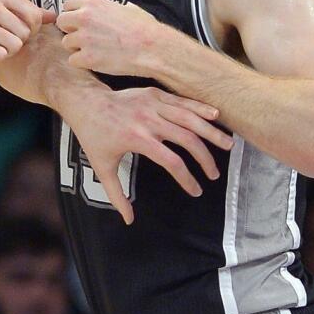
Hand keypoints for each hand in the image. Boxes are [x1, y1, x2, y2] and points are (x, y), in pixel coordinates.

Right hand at [0, 0, 53, 62]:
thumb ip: (26, 10)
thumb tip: (55, 17)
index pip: (35, 17)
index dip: (33, 29)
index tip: (21, 31)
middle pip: (26, 33)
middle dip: (19, 40)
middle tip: (5, 39)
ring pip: (15, 45)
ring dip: (9, 49)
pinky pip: (0, 54)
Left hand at [57, 0, 166, 76]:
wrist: (153, 48)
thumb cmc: (144, 28)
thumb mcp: (125, 7)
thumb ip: (107, 8)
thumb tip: (105, 11)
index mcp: (92, 2)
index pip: (67, 5)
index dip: (74, 14)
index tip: (80, 21)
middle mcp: (83, 17)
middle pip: (62, 23)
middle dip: (71, 30)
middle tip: (84, 37)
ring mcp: (83, 38)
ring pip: (66, 43)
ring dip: (76, 47)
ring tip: (94, 50)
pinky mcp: (85, 57)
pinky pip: (73, 60)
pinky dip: (82, 62)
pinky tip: (96, 61)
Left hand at [59, 85, 233, 223]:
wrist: (84, 102)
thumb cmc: (93, 136)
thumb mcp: (101, 166)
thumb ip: (116, 194)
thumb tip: (128, 220)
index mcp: (136, 138)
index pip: (172, 161)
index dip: (187, 178)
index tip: (196, 191)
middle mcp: (147, 119)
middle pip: (187, 139)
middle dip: (205, 159)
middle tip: (214, 174)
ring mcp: (152, 103)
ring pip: (189, 117)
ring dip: (211, 132)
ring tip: (229, 145)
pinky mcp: (154, 93)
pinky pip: (182, 101)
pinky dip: (200, 108)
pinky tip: (216, 117)